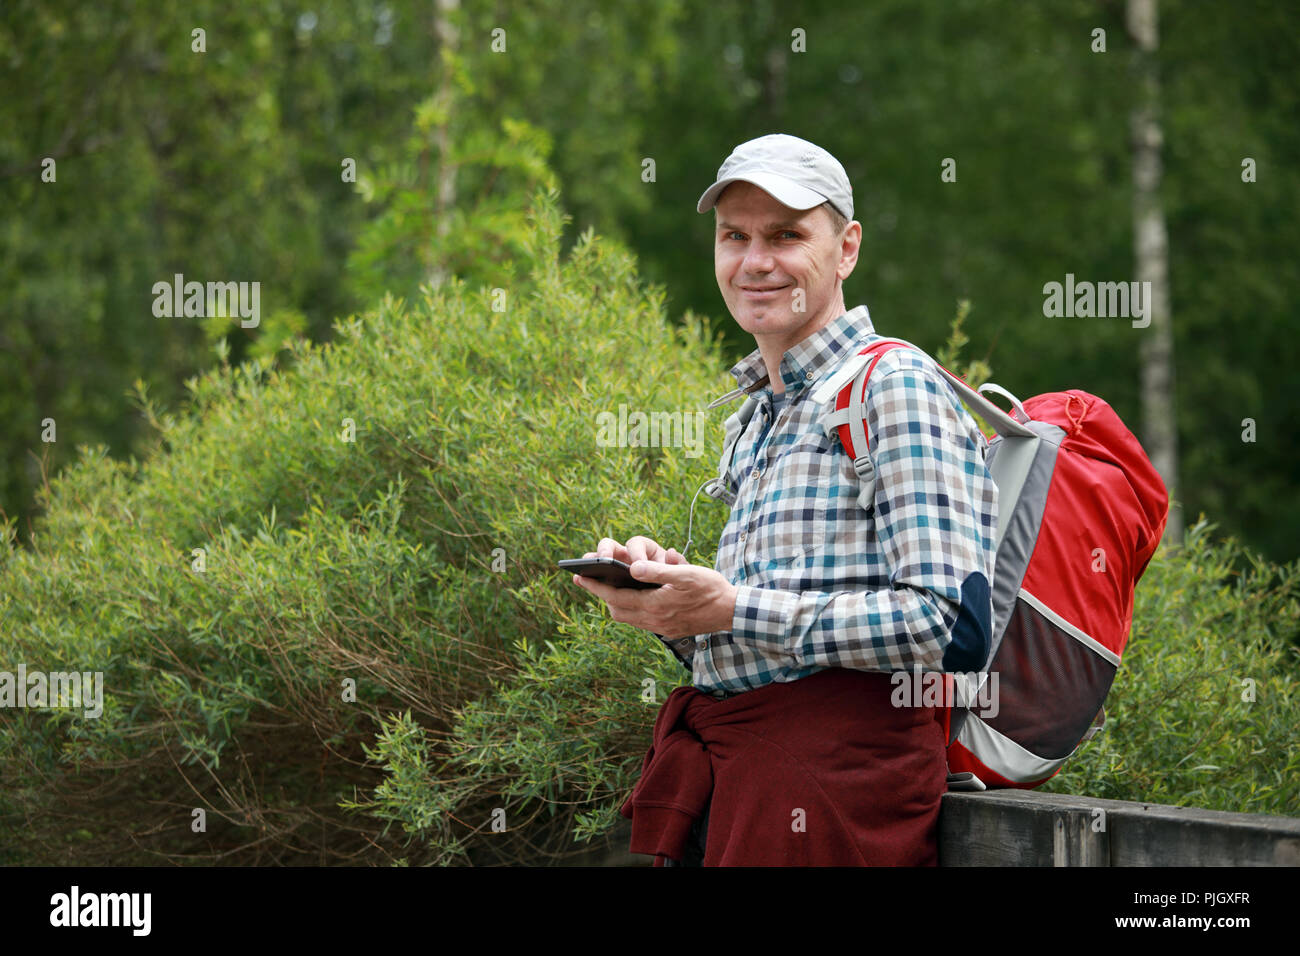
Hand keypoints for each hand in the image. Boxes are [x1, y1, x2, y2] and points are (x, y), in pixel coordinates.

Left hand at [571, 536, 737, 638]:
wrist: (732, 612)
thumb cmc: (712, 589)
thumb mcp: (687, 574)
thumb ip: (659, 571)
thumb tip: (632, 568)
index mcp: (656, 605)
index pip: (616, 597)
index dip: (595, 586)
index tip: (578, 576)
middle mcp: (655, 620)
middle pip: (617, 610)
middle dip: (602, 595)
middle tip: (589, 579)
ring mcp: (661, 627)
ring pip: (628, 617)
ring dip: (616, 602)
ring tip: (609, 587)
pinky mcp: (669, 630)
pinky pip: (641, 621)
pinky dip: (631, 609)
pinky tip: (635, 597)